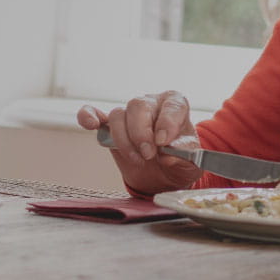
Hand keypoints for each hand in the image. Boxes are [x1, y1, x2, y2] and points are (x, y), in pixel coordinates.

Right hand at [75, 91, 200, 196]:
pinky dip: (88, 116)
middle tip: (148, 154)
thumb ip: (185, 157)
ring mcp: (129, 114)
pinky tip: (90, 124)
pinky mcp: (110, 126)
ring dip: (124, 139)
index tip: (163, 142)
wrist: (163, 176)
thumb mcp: (192, 163)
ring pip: (118, 115)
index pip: (171, 105)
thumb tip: (169, 155)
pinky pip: (93, 113)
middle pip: (138, 106)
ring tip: (137, 159)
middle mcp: (151, 104)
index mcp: (175, 106)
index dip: (166, 122)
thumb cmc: (180, 162)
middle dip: (141, 132)